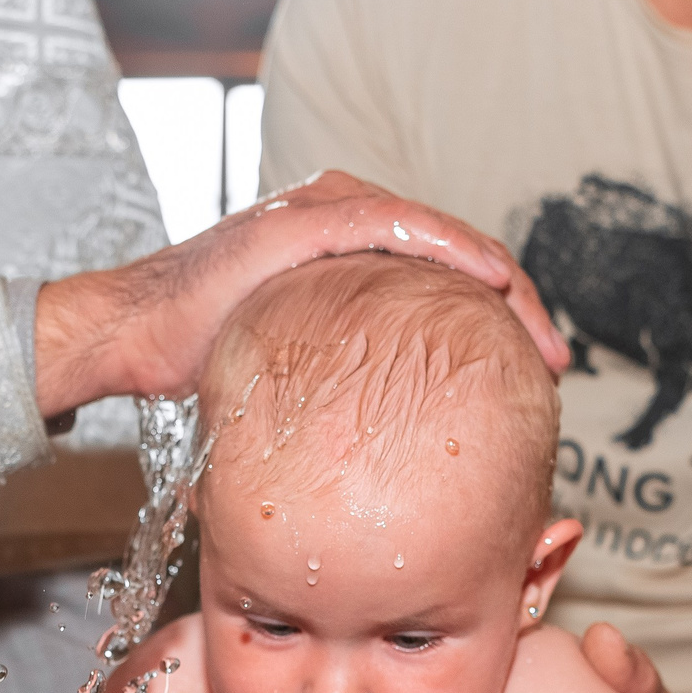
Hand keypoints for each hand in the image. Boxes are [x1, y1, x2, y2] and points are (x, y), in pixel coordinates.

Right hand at [32, 170, 571, 416]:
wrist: (135, 336)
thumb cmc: (200, 362)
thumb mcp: (292, 386)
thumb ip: (342, 404)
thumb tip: (379, 477)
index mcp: (350, 266)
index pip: (446, 285)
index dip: (500, 326)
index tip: (535, 376)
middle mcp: (347, 227)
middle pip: (461, 259)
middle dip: (518, 308)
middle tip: (556, 361)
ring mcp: (330, 215)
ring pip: (445, 238)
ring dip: (503, 282)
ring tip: (540, 334)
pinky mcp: (311, 217)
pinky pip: (401, 226)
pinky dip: (452, 248)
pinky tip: (491, 281)